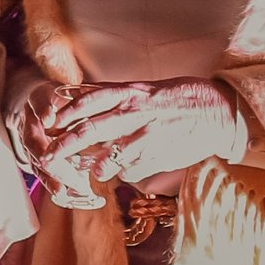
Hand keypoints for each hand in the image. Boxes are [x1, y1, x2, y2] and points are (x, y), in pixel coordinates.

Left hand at [22, 78, 251, 197]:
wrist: (217, 111)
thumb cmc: (177, 98)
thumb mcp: (145, 90)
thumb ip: (116, 97)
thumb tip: (83, 98)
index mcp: (131, 93)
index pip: (92, 99)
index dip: (68, 111)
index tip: (49, 122)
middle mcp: (137, 112)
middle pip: (92, 129)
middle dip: (66, 145)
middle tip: (48, 156)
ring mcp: (148, 135)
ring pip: (111, 156)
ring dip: (96, 168)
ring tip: (93, 173)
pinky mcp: (160, 155)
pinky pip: (132, 170)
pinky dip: (124, 174)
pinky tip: (125, 174)